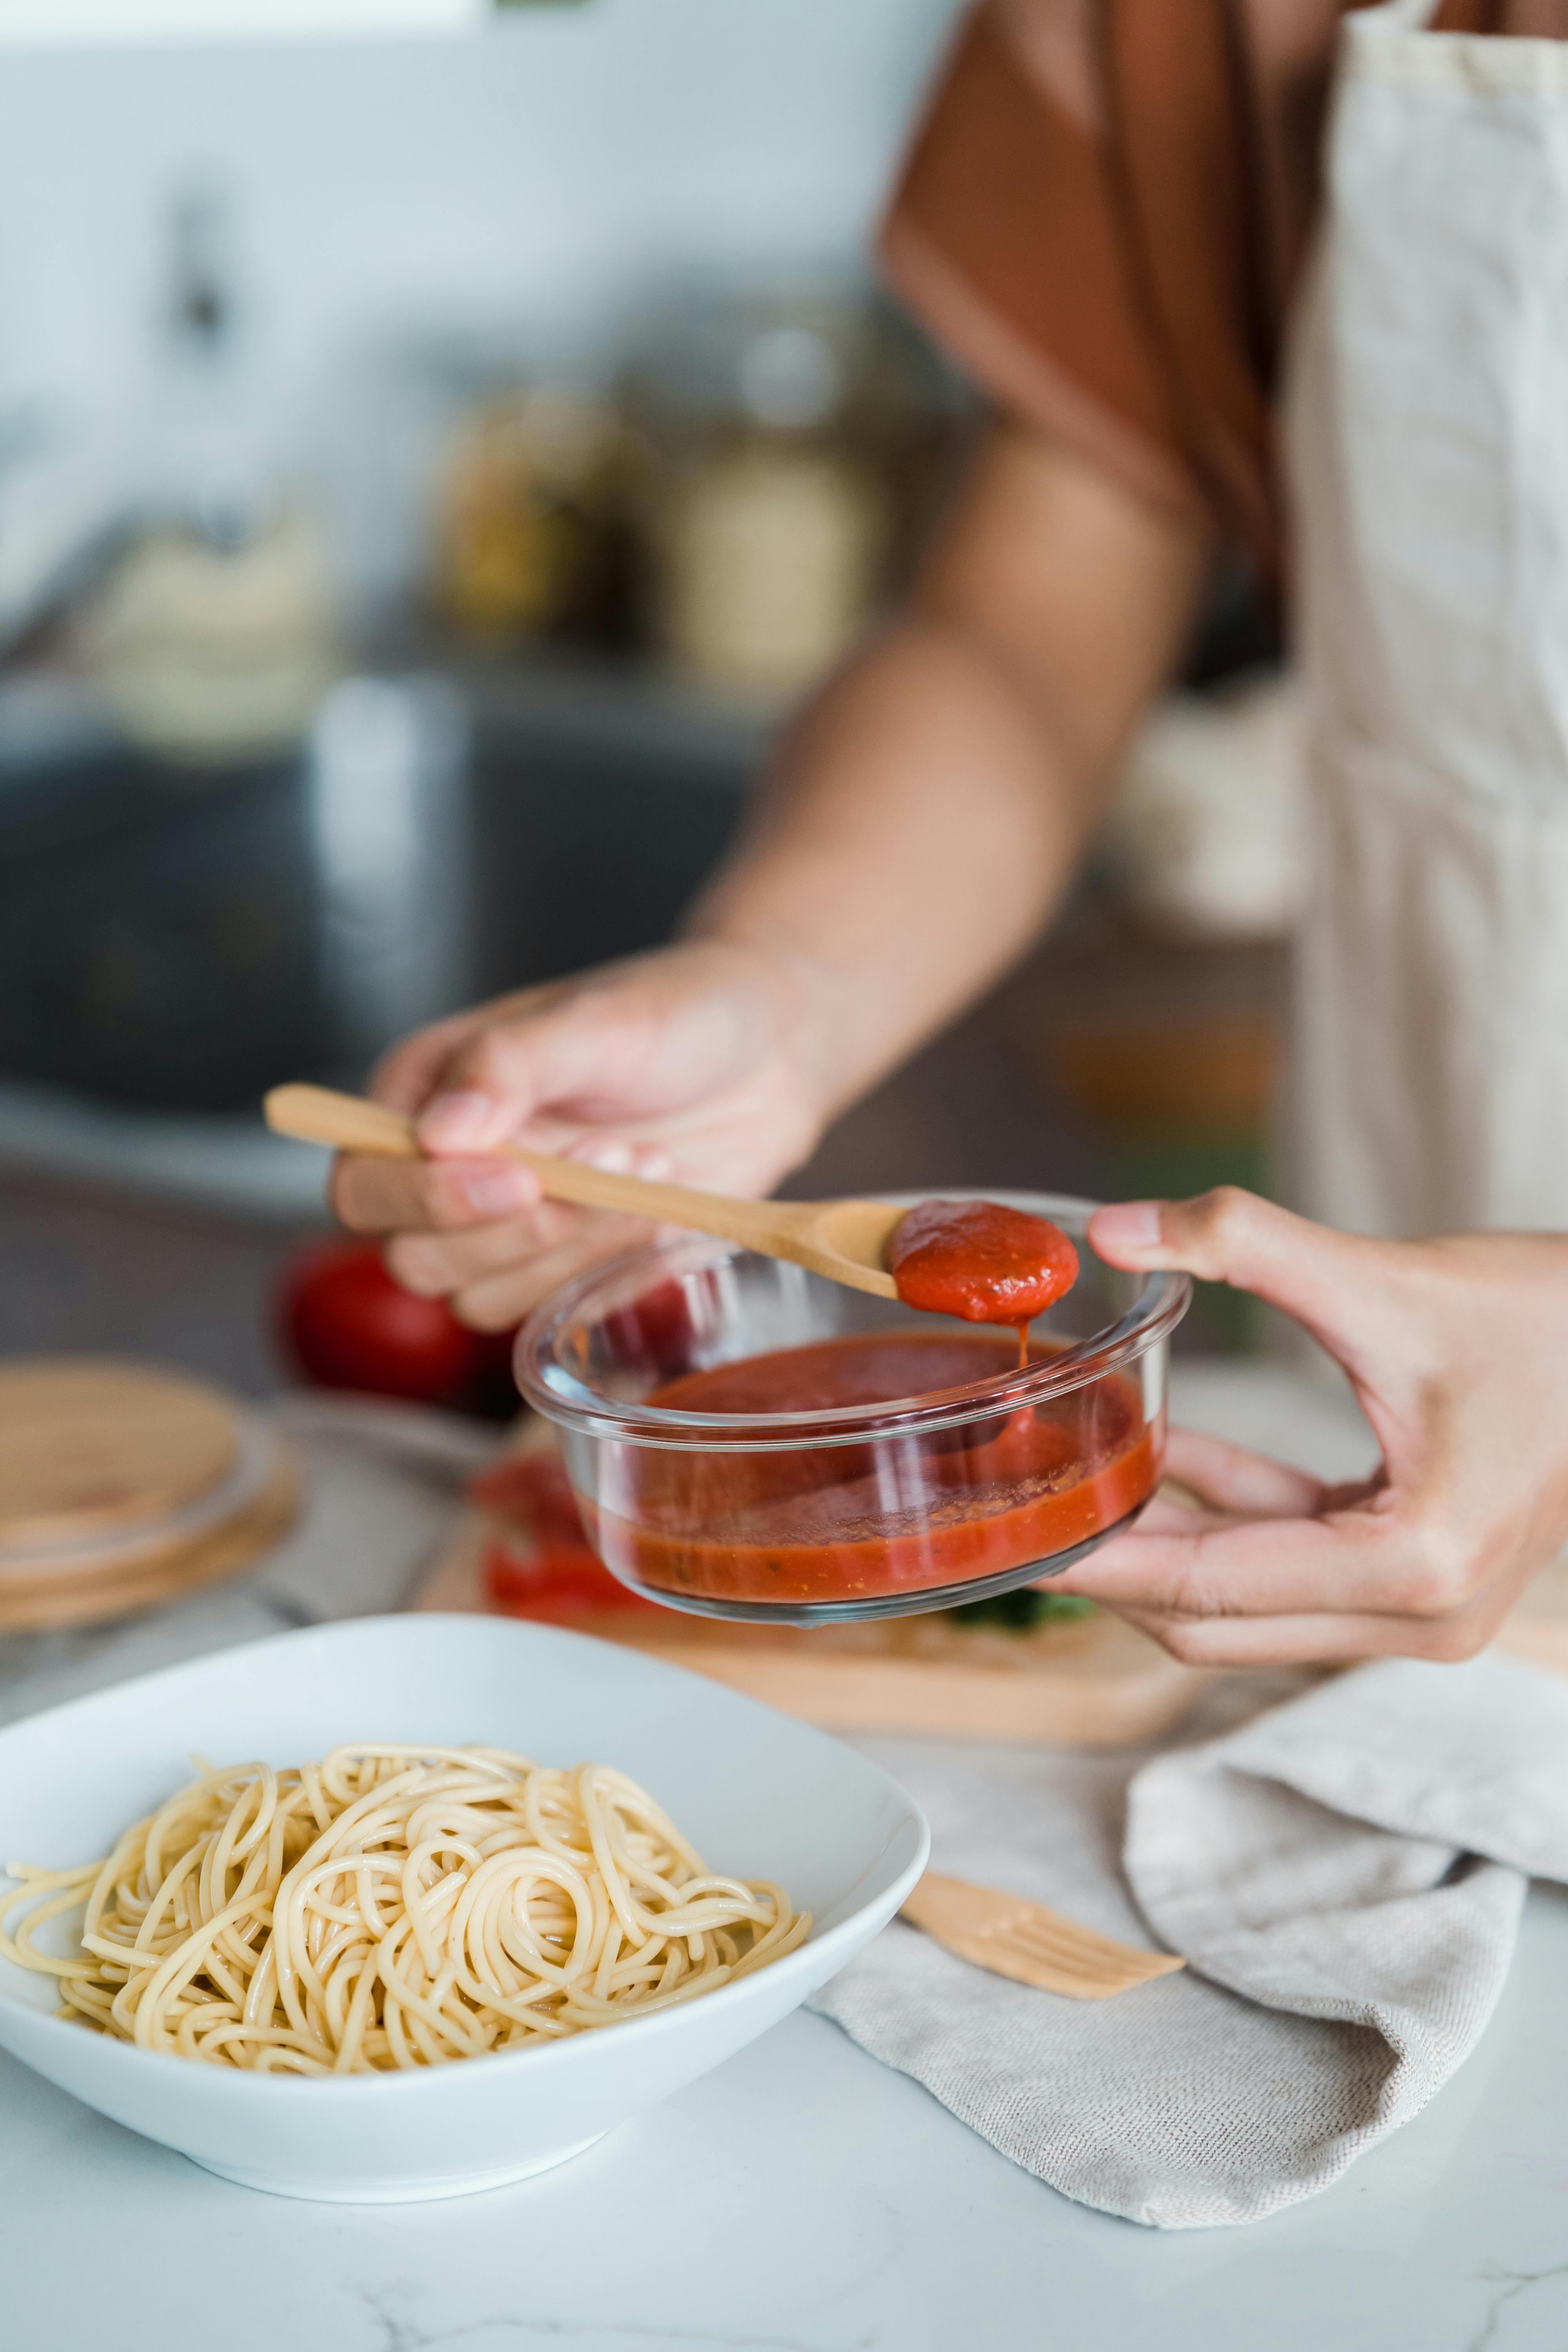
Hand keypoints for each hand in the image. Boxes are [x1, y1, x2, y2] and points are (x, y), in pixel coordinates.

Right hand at [330, 941, 828, 1329]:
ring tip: (645, 1164)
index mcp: (422, 1095)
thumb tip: (437, 1131)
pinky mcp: (564, 1263)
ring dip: (569, 1247)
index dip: (427, 1198)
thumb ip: (507, 1064)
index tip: (521, 1177)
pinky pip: (549, 1308)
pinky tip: (657, 1206)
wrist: (766, 1052)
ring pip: (479, 1299)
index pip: (365, 1182)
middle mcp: (446, 1169)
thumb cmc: (673, 1015)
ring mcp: (505, 1225)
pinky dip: (604, 1269)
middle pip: (413, 1258)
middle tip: (604, 1160)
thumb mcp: (593, 1020)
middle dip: (512, 1230)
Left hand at [1053, 1188, 1567, 1665]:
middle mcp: (1422, 1619)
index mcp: (1413, 1566)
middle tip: (1020, 1519)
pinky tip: (1166, 1453)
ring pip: (1250, 1603)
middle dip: (1118, 1569)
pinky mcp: (1425, 1584)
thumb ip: (1242, 1244)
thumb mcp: (1381, 1279)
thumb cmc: (1544, 1318)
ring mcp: (1428, 1614)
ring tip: (1074, 1480)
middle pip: (1219, 1622)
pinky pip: (1293, 1565)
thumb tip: (1114, 1228)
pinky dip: (1229, 1515)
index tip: (1013, 1545)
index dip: (1100, 1565)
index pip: (1209, 1588)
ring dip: (1168, 1540)